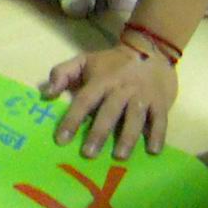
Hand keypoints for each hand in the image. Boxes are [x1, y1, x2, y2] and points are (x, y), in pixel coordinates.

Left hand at [42, 44, 178, 159]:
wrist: (151, 51)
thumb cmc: (112, 64)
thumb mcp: (84, 61)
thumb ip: (62, 73)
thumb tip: (46, 93)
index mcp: (101, 81)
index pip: (84, 101)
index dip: (72, 120)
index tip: (61, 140)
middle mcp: (122, 89)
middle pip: (109, 112)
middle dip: (98, 133)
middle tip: (88, 154)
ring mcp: (143, 96)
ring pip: (135, 118)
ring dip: (127, 137)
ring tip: (119, 156)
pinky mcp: (161, 102)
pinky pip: (160, 120)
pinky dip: (158, 135)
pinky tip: (153, 151)